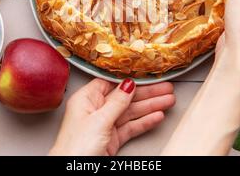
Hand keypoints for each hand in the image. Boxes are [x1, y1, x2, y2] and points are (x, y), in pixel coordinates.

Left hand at [49, 78, 174, 155]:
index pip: (111, 83)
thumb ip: (116, 102)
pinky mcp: (111, 140)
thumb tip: (128, 84)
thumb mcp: (99, 120)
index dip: (131, 78)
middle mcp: (94, 110)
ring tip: (168, 101)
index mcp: (85, 99)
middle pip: (125, 97)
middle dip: (147, 93)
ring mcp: (104, 125)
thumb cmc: (75, 148)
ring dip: (150, 106)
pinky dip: (145, 122)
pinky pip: (131, 127)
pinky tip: (157, 116)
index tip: (147, 74)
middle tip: (165, 88)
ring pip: (131, 112)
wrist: (71, 173)